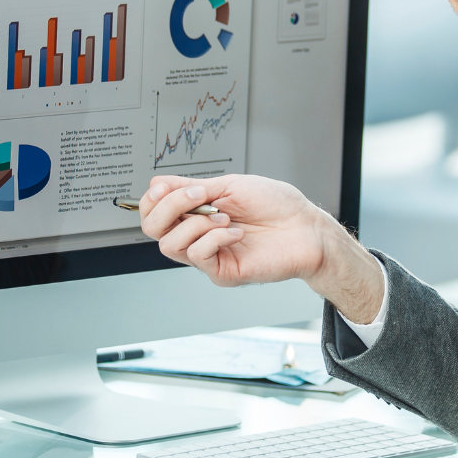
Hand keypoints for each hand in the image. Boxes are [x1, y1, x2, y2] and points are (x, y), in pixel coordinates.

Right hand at [136, 174, 383, 321]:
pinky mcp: (222, 272)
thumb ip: (191, 188)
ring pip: (170, 245)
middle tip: (198, 196)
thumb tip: (158, 185)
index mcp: (196, 213)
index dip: (152, 199)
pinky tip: (236, 233)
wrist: (305, 228)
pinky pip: (198, 255)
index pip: (154, 212)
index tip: (166, 187)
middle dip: (168, 207)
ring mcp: (208, 256)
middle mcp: (197, 236)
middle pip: (152, 229)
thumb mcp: (228, 185)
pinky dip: (215, 238)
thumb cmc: (276, 205)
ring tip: (225, 217)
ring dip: (196, 223)